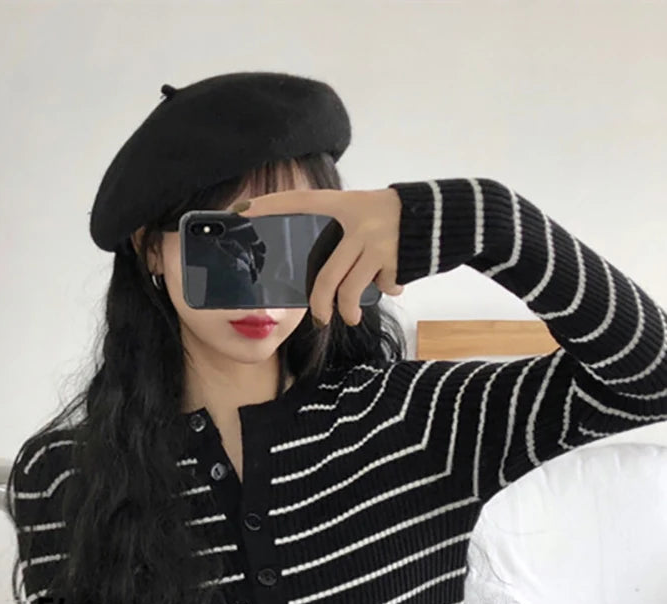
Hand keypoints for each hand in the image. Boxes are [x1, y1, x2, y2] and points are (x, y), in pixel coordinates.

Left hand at [229, 188, 403, 326]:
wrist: (445, 216)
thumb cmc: (399, 217)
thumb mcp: (367, 212)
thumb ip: (346, 232)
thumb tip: (326, 265)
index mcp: (346, 204)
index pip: (301, 201)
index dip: (271, 205)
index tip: (242, 210)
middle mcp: (359, 223)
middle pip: (326, 275)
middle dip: (320, 303)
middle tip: (319, 317)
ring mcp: (377, 243)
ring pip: (350, 291)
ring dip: (347, 311)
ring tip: (347, 319)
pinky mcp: (396, 261)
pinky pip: (382, 286)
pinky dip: (387, 289)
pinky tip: (392, 284)